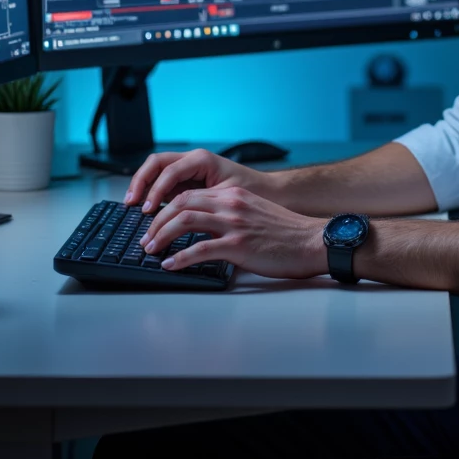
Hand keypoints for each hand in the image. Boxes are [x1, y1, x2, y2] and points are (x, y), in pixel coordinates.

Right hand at [124, 148, 264, 213]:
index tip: (148, 209)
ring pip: (157, 172)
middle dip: (140, 182)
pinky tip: (147, 210)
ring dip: (143, 187)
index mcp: (202, 160)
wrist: (274, 194)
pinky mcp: (189, 183)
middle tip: (131, 203)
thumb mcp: (228, 198)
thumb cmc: (257, 194)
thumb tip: (181, 216)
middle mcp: (193, 162)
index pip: (169, 170)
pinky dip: (153, 194)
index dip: (155, 190)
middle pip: (156, 164)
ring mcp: (189, 171)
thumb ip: (204, 204)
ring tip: (133, 206)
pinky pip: (164, 184)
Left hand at [139, 181, 326, 280]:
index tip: (154, 221)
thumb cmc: (287, 233)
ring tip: (151, 249)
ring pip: (184, 221)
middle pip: (180, 203)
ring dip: (161, 235)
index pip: (189, 193)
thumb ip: (230, 215)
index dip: (165, 206)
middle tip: (145, 237)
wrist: (313, 241)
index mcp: (233, 196)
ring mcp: (234, 224)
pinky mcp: (238, 245)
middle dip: (156, 220)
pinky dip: (180, 257)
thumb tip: (205, 229)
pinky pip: (200, 250)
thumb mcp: (254, 213)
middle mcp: (230, 204)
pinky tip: (170, 264)